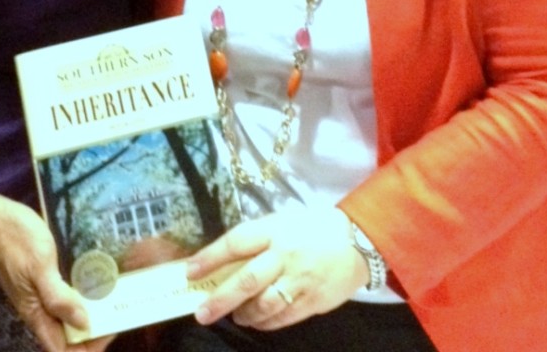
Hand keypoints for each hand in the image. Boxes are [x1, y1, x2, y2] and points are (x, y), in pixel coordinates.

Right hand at [0, 185, 115, 351]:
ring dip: (89, 308)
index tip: (111, 329)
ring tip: (113, 292)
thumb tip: (84, 324)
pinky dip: (81, 289)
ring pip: (67, 312)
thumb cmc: (16, 239)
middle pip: (67, 333)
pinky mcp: (41, 275)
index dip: (88, 347)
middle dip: (93, 327)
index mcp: (35, 312)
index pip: (63, 348)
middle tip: (119, 307)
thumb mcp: (40, 265)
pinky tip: (95, 274)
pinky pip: (64, 291)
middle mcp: (37, 307)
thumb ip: (58, 297)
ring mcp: (39, 291)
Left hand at [186, 205, 369, 330]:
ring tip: (234, 315)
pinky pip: (282, 317)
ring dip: (244, 314)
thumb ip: (256, 241)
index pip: (236, 242)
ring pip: (263, 305)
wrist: (356, 240)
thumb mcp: (282, 223)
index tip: (190, 271)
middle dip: (221, 299)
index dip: (211, 257)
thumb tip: (223, 263)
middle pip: (247, 280)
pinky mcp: (312, 301)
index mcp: (274, 230)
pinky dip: (264, 322)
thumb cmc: (310, 229)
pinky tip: (255, 321)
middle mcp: (284, 254)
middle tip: (201, 312)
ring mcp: (299, 280)